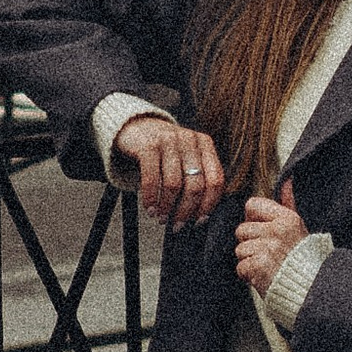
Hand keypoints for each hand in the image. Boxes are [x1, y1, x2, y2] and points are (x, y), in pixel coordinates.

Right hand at [114, 112, 226, 228]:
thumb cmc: (165, 151)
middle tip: (177, 225)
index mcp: (205, 144)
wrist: (136, 126)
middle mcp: (189, 140)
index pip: (216, 180)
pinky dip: (150, 198)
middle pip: (195, 185)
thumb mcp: (186, 156)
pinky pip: (152, 178)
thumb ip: (197, 176)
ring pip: (174, 184)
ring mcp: (169, 141)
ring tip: (161, 218)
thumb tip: (200, 216)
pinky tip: (149, 208)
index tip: (199, 221)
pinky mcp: (148, 145)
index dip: (209, 204)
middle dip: (186, 211)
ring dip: (167, 207)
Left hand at [235, 183, 308, 295]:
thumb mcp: (301, 228)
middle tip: (266, 254)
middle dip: (250, 244)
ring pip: (240, 249)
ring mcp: (267, 248)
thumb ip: (289, 204)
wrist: (312, 289)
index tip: (260, 231)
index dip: (252, 219)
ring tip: (267, 266)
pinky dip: (249, 276)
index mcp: (287, 218)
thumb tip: (287, 181)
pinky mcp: (259, 266)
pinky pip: (241, 267)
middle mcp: (277, 230)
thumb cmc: (306, 261)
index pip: (252, 205)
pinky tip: (263, 277)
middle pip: (242, 230)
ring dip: (249, 261)